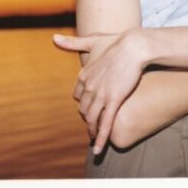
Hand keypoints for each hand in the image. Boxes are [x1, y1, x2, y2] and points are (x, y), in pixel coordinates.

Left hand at [53, 29, 145, 153]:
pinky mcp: (114, 100)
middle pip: (83, 109)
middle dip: (87, 117)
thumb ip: (72, 42)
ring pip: (92, 119)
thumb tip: (53, 38)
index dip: (83, 102)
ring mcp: (101, 95)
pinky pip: (105, 123)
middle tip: (92, 124)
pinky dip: (101, 138)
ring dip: (92, 130)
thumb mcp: (92, 41)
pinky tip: (99, 149)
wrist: (134, 46)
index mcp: (84, 75)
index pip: (78, 96)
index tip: (89, 106)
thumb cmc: (116, 42)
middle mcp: (89, 87)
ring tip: (94, 138)